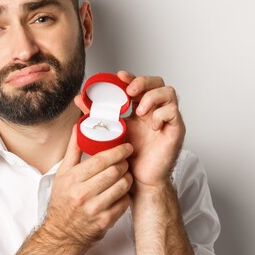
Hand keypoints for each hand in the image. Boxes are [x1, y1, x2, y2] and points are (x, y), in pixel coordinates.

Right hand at [43, 125, 133, 246]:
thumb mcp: (62, 174)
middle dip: (124, 164)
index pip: (100, 160)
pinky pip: (123, 203)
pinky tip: (122, 191)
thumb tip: (78, 127)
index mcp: (73, 179)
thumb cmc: (62, 201)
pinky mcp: (104, 221)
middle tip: (126, 161)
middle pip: (113, 172)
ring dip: (127, 178)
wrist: (62, 233)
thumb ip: (73, 150)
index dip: (117, 152)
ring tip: (126, 174)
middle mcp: (82, 194)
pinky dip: (126, 195)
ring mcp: (94, 209)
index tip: (126, 147)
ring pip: (121, 187)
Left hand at [74, 71, 185, 188]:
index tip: (119, 75)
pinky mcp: (175, 130)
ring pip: (168, 92)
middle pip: (157, 82)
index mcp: (140, 108)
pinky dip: (162, 114)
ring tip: (139, 111)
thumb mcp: (110, 130)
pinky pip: (174, 112)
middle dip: (143, 82)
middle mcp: (155, 110)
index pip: (141, 84)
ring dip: (152, 97)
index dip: (132, 77)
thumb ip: (97, 114)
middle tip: (130, 91)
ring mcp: (167, 119)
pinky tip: (151, 125)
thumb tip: (79, 98)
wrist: (137, 179)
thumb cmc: (127, 157)